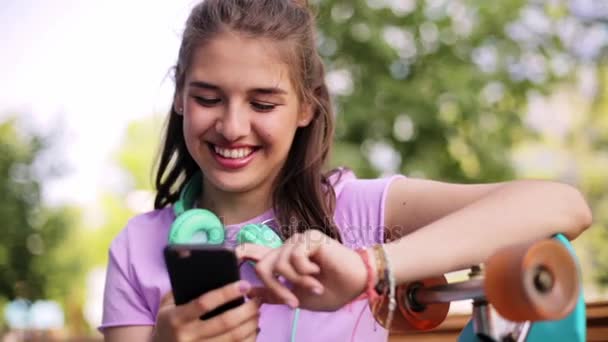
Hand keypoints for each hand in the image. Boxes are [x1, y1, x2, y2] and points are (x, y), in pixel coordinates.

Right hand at [153, 280, 259, 341]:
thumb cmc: (167, 321)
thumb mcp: (167, 304)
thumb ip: (184, 290)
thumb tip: (212, 272)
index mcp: (176, 319)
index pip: (205, 304)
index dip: (227, 293)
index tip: (245, 284)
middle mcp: (187, 337)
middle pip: (225, 323)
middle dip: (247, 310)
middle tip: (258, 299)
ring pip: (233, 339)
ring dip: (251, 324)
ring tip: (257, 312)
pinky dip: (248, 339)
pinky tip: (254, 329)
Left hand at [236, 230, 369, 311]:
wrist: (356, 285)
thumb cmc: (331, 290)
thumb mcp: (298, 297)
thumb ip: (275, 293)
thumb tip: (250, 293)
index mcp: (282, 261)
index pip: (254, 253)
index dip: (239, 254)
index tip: (227, 257)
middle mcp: (287, 248)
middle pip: (262, 266)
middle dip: (275, 288)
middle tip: (292, 304)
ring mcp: (297, 241)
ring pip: (279, 265)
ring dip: (297, 283)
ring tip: (314, 287)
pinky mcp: (309, 238)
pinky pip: (294, 258)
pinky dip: (305, 273)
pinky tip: (318, 273)